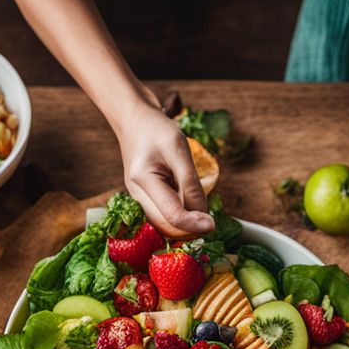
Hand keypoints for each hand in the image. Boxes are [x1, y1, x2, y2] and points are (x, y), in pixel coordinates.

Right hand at [114, 104, 214, 237]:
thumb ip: (190, 183)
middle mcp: (136, 195)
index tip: (213, 224)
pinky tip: (188, 203)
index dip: (194, 224)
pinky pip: (164, 216)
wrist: (135, 121)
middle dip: (189, 228)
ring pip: (165, 225)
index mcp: (143, 180)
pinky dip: (180, 214)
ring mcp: (139, 200)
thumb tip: (203, 215)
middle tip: (209, 220)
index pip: (172, 215)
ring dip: (185, 222)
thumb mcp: (179, 149)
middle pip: (167, 226)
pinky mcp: (145, 200)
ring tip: (198, 207)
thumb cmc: (156, 130)